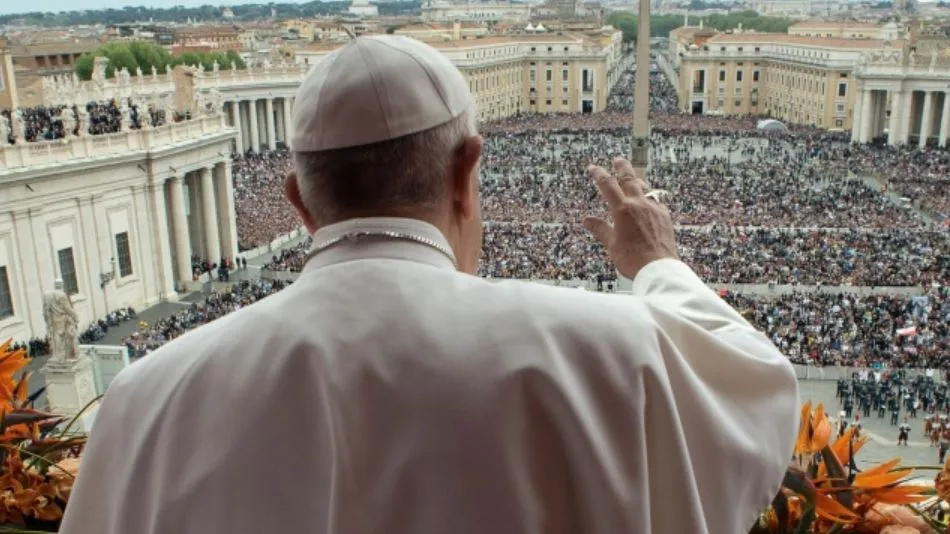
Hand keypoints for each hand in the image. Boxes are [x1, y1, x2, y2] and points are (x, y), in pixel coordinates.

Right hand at [583, 157, 677, 279]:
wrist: (658, 268)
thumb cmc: (633, 259)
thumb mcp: (611, 244)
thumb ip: (600, 229)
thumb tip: (587, 219)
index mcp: (623, 210)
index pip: (608, 185)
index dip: (599, 174)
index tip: (593, 167)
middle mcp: (639, 204)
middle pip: (629, 178)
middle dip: (621, 167)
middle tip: (617, 159)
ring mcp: (654, 208)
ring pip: (645, 187)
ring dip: (637, 179)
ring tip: (632, 177)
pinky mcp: (664, 216)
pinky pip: (656, 200)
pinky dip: (649, 196)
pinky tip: (648, 200)